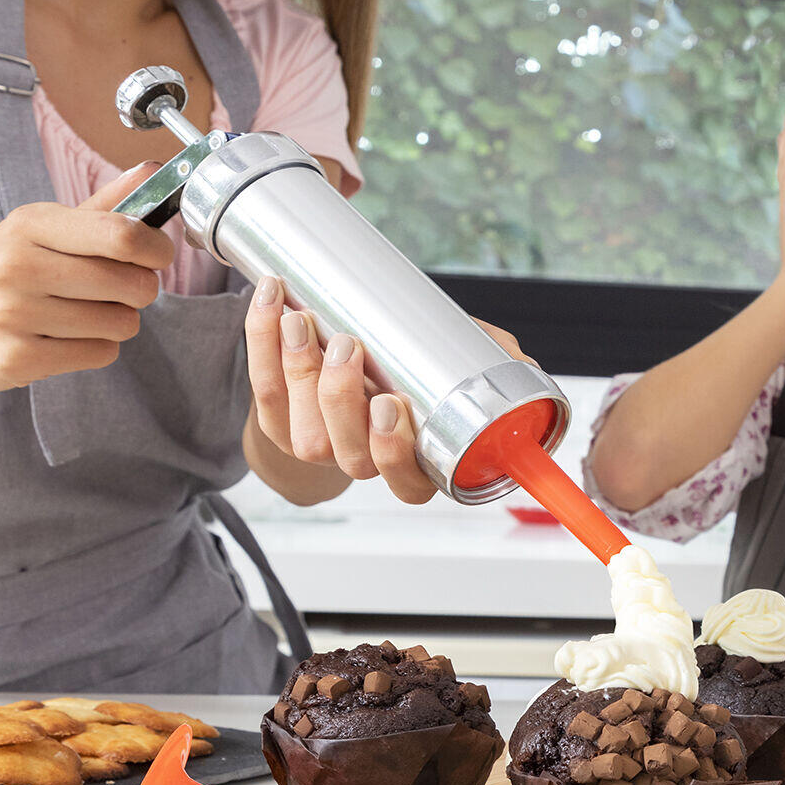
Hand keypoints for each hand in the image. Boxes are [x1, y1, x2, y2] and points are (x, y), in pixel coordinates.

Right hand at [0, 163, 174, 406]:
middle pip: (134, 284)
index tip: (158, 254)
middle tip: (113, 291)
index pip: (122, 234)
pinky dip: (96, 349)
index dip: (157, 248)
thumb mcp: (42, 232)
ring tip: (79, 315)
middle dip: (139, 291)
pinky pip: (102, 353)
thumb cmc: (6, 278)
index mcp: (30, 224)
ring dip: (115, 323)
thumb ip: (102, 207)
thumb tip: (152, 171)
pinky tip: (63, 339)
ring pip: (123, 323)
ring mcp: (15, 314)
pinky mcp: (19, 358)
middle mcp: (19, 265)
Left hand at [244, 281, 535, 504]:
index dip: (395, 453)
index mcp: (412, 464)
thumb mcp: (458, 363)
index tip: (392, 406)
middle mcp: (362, 462)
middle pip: (349, 454)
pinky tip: (271, 301)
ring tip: (303, 320)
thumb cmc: (413, 368)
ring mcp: (316, 446)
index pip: (406, 483)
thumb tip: (523, 365)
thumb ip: (493, 361)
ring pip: (304, 430)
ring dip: (298, 372)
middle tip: (349, 345)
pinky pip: (265, 389)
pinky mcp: (276, 421)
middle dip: (342, 399)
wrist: (347, 365)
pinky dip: (262, 341)